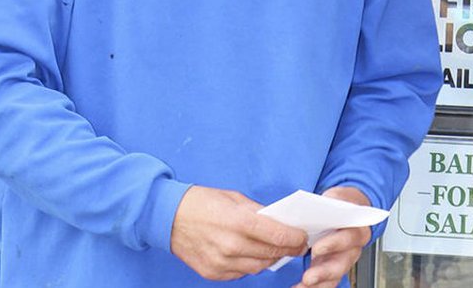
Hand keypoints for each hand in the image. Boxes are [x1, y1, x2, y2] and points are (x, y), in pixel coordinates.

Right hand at [171, 185, 308, 280]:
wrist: (169, 217)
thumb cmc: (204, 203)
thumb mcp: (236, 199)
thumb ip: (259, 212)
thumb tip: (281, 222)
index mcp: (239, 222)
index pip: (278, 236)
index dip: (296, 239)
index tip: (304, 238)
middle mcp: (231, 245)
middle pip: (271, 254)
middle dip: (288, 250)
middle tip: (298, 245)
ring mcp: (221, 262)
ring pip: (258, 267)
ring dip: (271, 260)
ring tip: (278, 251)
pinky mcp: (212, 273)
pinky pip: (241, 274)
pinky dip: (251, 265)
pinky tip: (254, 255)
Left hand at [293, 186, 373, 287]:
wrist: (346, 211)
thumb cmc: (341, 205)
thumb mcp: (337, 197)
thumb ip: (331, 201)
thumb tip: (320, 205)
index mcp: (357, 228)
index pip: (349, 237)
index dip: (334, 244)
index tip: (316, 248)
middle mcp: (353, 248)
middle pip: (343, 263)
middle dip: (324, 271)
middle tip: (308, 277)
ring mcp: (343, 261)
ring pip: (334, 277)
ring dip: (318, 284)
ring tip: (302, 286)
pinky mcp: (333, 269)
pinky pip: (325, 283)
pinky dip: (312, 287)